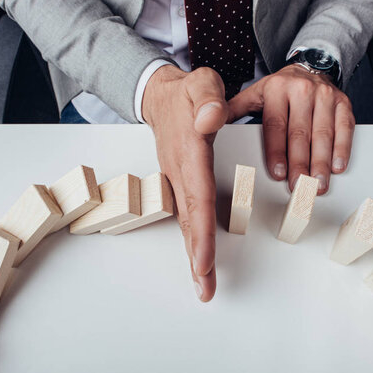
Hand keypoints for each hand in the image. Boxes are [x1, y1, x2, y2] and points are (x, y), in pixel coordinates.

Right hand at [143, 65, 231, 301]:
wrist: (161, 97)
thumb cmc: (187, 94)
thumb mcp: (201, 83)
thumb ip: (207, 98)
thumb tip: (211, 119)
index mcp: (189, 152)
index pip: (196, 196)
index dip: (200, 231)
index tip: (204, 261)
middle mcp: (179, 172)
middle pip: (188, 219)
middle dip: (196, 256)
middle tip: (205, 289)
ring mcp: (175, 179)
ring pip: (185, 221)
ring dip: (193, 254)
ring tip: (203, 284)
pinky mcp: (177, 182)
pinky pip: (186, 214)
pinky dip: (191, 239)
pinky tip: (198, 258)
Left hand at [228, 64, 354, 194]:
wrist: (310, 67)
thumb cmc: (279, 89)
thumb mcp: (254, 94)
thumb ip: (234, 110)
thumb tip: (206, 126)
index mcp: (275, 90)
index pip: (275, 125)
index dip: (277, 152)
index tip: (279, 174)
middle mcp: (301, 90)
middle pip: (300, 133)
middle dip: (300, 164)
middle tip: (300, 187)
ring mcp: (325, 96)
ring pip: (323, 134)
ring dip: (321, 163)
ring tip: (318, 185)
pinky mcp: (343, 103)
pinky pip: (344, 128)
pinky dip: (342, 149)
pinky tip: (337, 167)